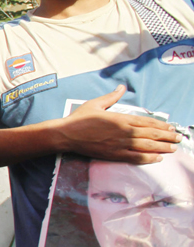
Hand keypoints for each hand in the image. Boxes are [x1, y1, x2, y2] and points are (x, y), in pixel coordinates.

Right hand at [57, 86, 181, 163]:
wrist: (66, 134)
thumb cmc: (79, 118)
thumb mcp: (96, 104)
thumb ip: (111, 97)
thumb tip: (121, 88)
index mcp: (121, 118)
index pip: (147, 121)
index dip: (161, 125)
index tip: (171, 127)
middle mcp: (124, 131)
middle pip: (151, 134)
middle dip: (167, 136)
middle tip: (178, 138)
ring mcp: (120, 144)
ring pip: (147, 146)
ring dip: (162, 147)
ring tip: (173, 148)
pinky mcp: (114, 154)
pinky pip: (135, 157)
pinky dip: (148, 158)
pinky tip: (158, 158)